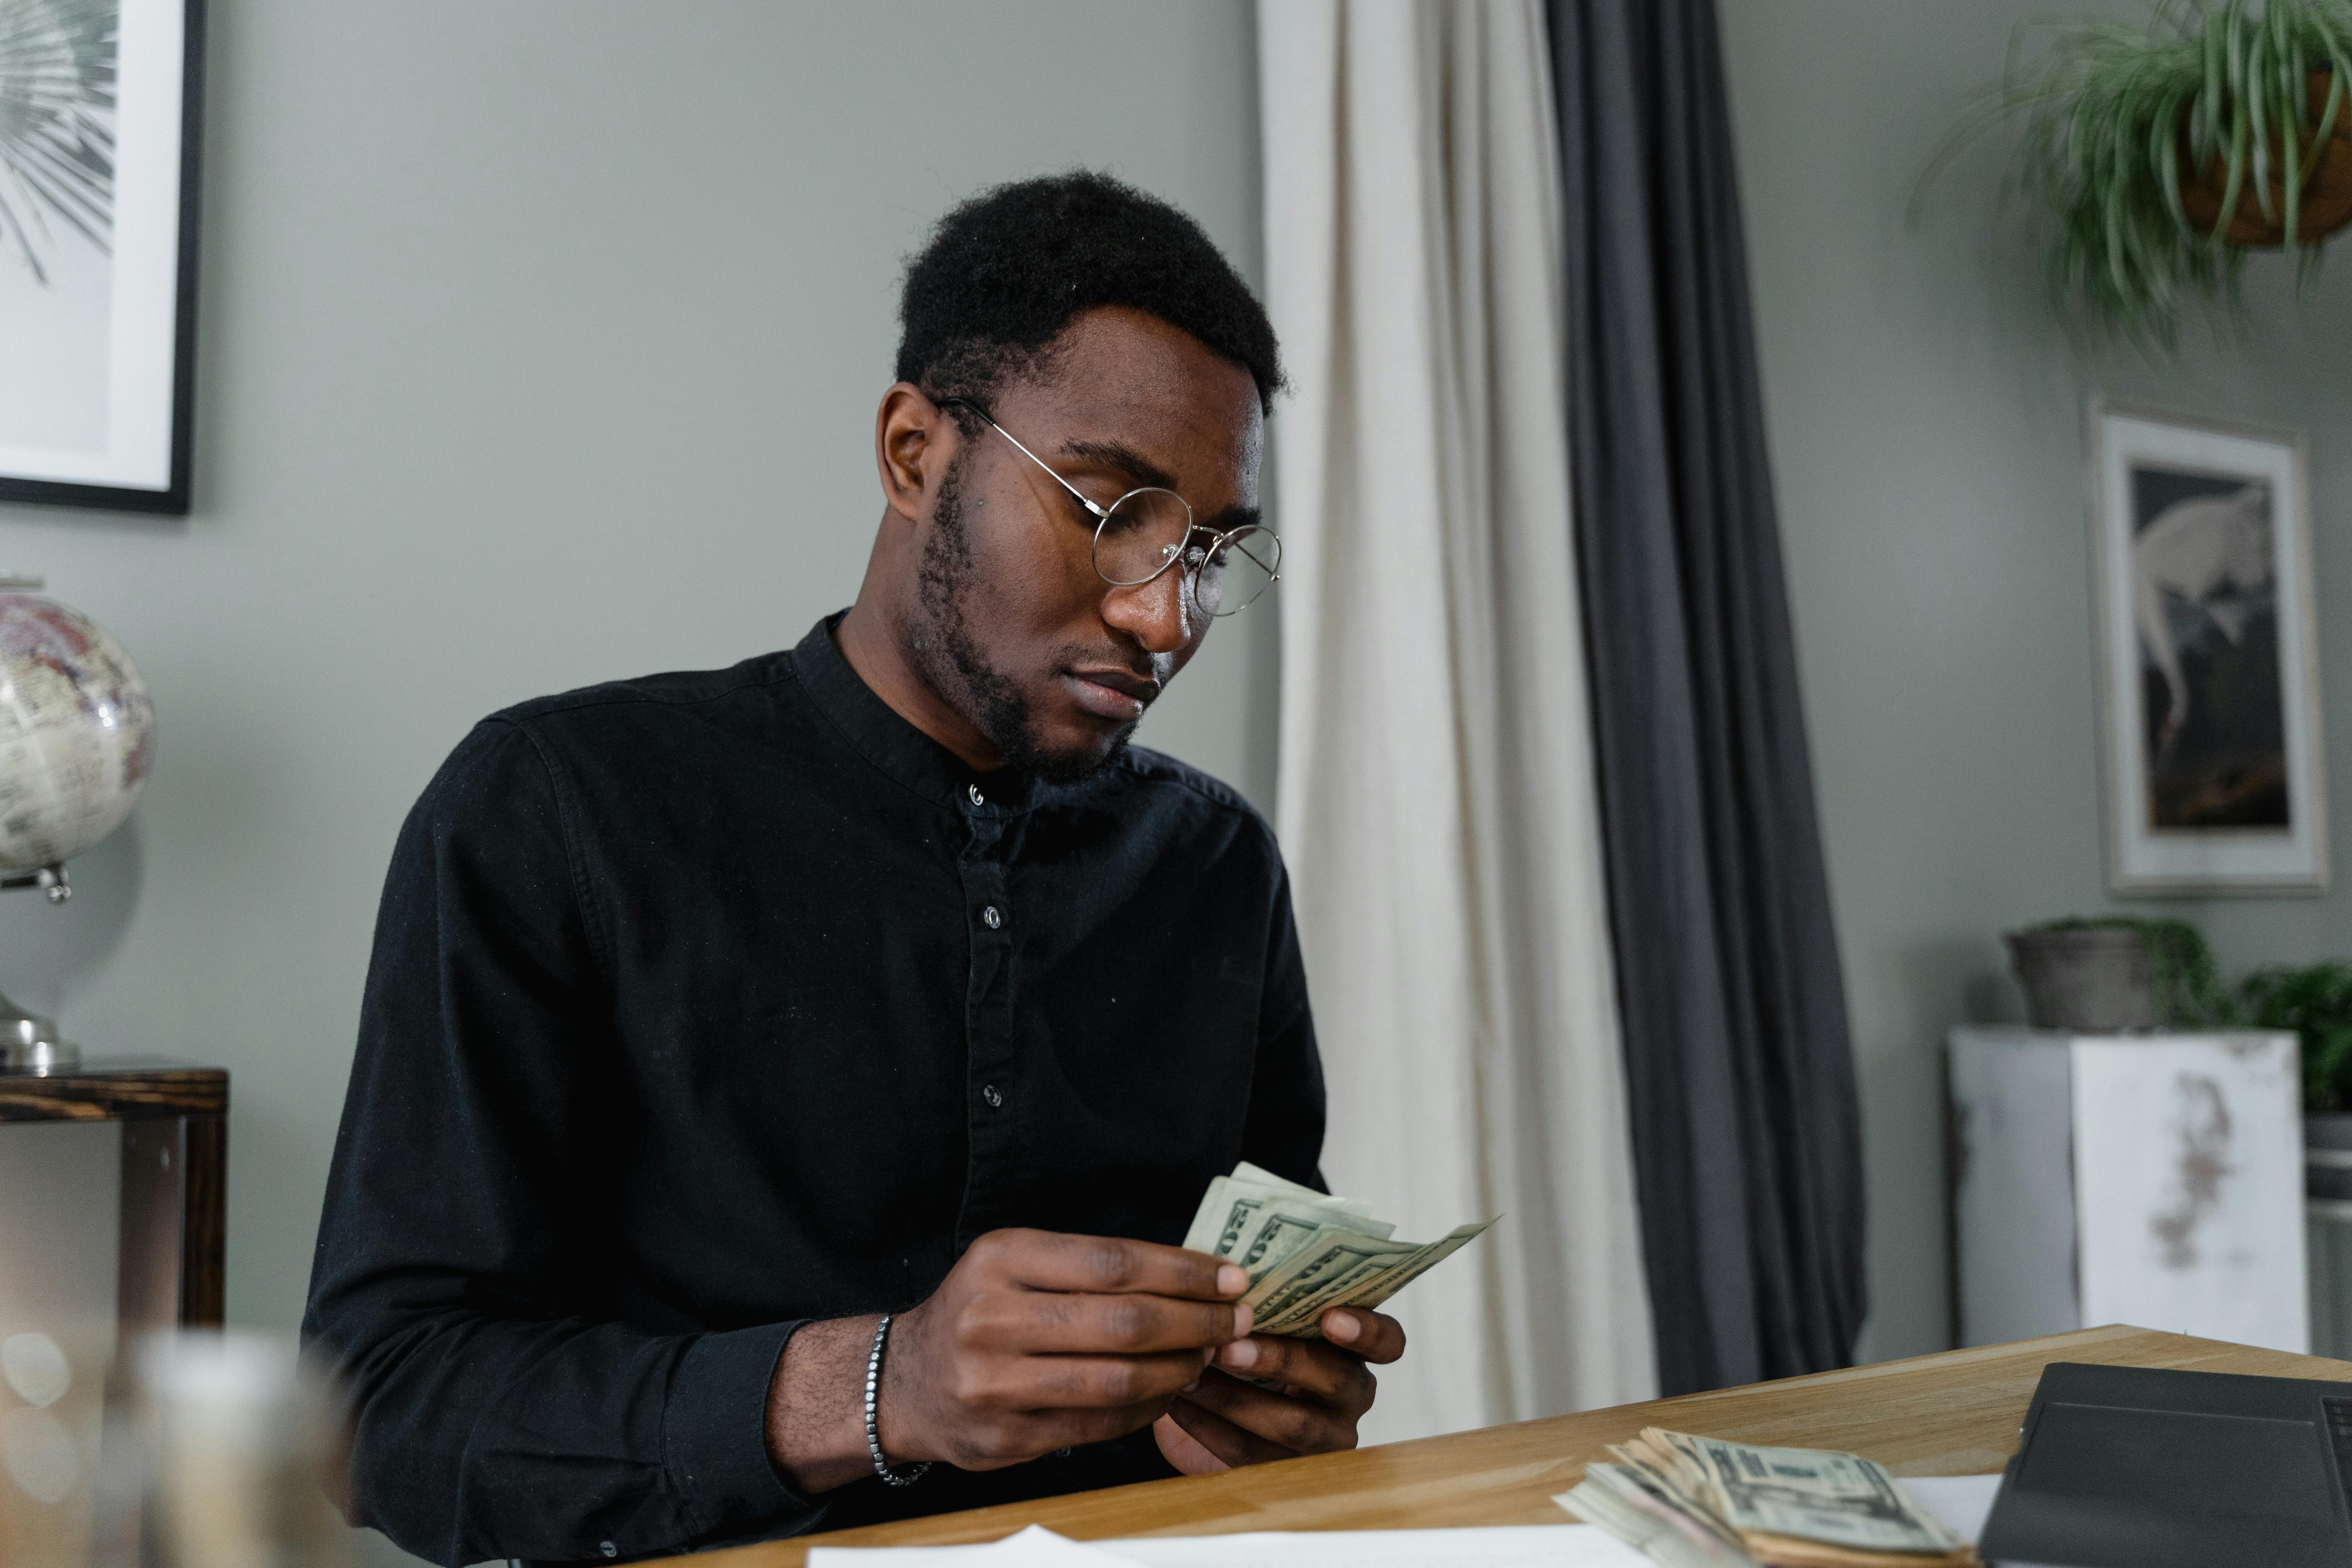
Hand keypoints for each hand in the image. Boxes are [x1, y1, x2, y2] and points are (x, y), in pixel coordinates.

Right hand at [880, 1229, 1251, 1470]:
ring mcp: (995, 1384)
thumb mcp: (1014, 1264)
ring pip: (1118, 1380)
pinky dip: (1147, 1409)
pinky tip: (1169, 1392)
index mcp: (1000, 1259)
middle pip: (1124, 1321)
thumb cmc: (979, 1311)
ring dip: (1179, 1368)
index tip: (1230, 1277)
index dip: (1183, 1271)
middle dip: (1196, 1321)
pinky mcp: (1006, 1437)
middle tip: (1236, 1320)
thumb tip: (1191, 1273)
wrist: (904, 1382)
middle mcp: (992, 1318)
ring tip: (1208, 1355)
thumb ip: (1088, 1266)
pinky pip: (1099, 1426)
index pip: (1113, 1262)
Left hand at [1152, 1306, 1405, 1471]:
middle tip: (1229, 1347)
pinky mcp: (1286, 1473)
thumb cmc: (1241, 1347)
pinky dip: (1209, 1428)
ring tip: (1190, 1374)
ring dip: (1236, 1398)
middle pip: (1337, 1379)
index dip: (1367, 1330)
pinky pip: (1253, 1455)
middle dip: (1281, 1360)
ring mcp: (1325, 1439)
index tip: (1330, 1316)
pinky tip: (1176, 1406)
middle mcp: (1351, 1396)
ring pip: (1295, 1424)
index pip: (1388, 1341)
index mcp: (1354, 1349)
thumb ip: (1258, 1298)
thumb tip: (1222, 1268)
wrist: (1207, 1413)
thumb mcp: (1256, 1320)